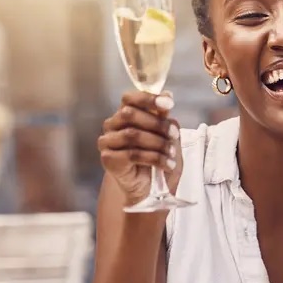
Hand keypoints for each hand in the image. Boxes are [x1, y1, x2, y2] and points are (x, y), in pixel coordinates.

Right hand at [98, 90, 181, 204]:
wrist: (149, 188)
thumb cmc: (156, 158)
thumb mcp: (165, 135)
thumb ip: (163, 116)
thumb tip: (167, 95)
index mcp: (124, 114)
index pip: (129, 98)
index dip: (148, 99)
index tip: (168, 104)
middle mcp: (112, 125)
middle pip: (130, 115)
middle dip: (157, 124)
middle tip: (175, 134)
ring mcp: (107, 142)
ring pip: (132, 135)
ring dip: (158, 143)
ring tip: (172, 153)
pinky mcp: (108, 159)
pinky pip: (132, 154)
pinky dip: (154, 158)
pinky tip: (167, 164)